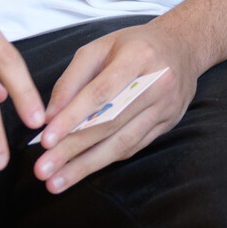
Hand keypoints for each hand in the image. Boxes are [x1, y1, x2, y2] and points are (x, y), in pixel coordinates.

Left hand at [28, 20, 201, 192]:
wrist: (183, 46)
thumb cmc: (134, 45)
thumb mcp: (100, 47)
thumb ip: (72, 79)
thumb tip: (49, 116)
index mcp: (138, 57)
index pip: (101, 93)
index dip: (72, 119)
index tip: (46, 140)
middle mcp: (157, 83)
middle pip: (110, 123)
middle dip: (73, 149)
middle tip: (43, 170)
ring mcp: (166, 106)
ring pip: (123, 142)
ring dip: (86, 165)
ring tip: (57, 182)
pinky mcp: (169, 124)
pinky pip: (133, 147)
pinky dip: (105, 159)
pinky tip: (83, 169)